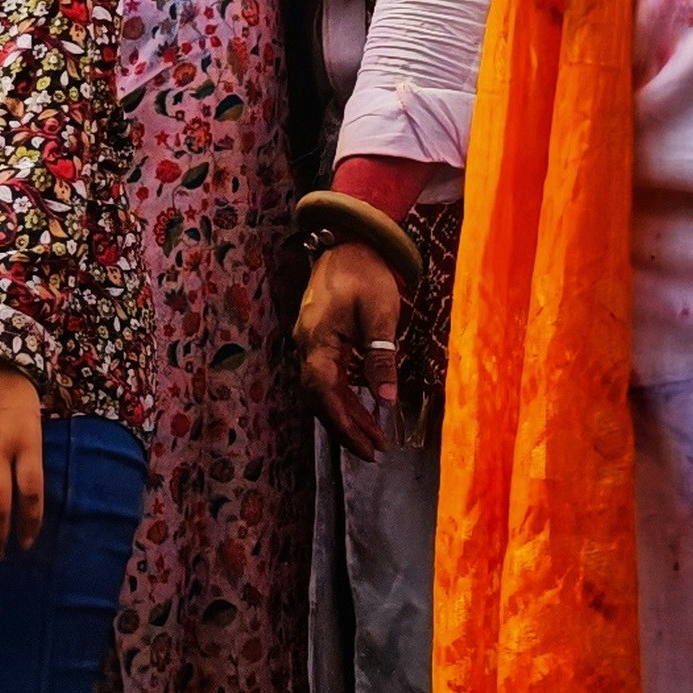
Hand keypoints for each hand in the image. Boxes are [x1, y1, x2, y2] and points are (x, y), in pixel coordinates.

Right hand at [296, 247, 403, 455]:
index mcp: (316, 340)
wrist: (349, 241)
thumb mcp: (379, 314)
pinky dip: (344, 396)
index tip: (366, 446)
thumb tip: (386, 400)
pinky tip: (363, 408)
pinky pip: (327, 376)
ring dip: (346, 414)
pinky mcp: (319, 338)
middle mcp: (306, 345)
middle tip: (373, 451)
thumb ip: (381, 357)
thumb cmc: (366, 273)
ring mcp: (310, 342)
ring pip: (322, 390)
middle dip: (345, 427)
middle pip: (319, 398)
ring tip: (373, 437)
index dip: (344, 423)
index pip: (324, 393)